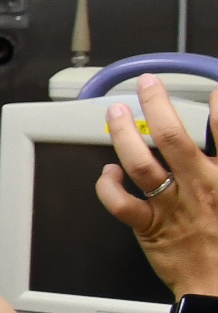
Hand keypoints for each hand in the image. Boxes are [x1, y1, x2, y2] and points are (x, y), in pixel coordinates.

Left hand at [100, 75, 217, 296]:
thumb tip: (217, 142)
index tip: (211, 91)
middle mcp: (199, 187)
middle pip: (174, 137)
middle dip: (156, 105)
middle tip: (146, 85)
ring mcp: (171, 206)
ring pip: (140, 162)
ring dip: (123, 135)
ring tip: (114, 114)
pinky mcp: (149, 227)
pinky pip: (120, 203)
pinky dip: (107, 186)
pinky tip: (107, 173)